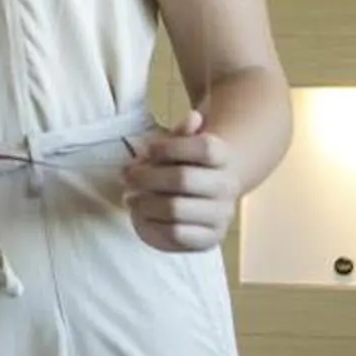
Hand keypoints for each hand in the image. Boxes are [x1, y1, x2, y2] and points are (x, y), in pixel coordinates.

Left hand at [121, 112, 242, 253]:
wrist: (201, 199)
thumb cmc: (182, 165)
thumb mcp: (177, 146)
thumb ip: (181, 133)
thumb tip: (194, 116)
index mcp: (223, 157)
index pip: (205, 148)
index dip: (170, 147)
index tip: (147, 149)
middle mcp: (227, 185)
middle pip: (184, 178)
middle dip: (147, 177)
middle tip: (127, 176)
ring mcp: (221, 214)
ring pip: (176, 208)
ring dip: (145, 202)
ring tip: (130, 197)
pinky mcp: (210, 239)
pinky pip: (176, 233)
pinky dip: (153, 224)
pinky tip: (142, 216)